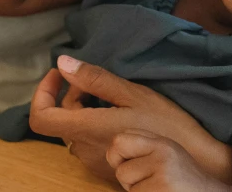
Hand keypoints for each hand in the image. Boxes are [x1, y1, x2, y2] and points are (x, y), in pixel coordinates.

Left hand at [29, 56, 230, 182]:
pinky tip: (118, 115)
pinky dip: (93, 124)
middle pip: (61, 119)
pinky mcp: (104, 167)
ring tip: (110, 96)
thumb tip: (63, 63)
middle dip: (71, 94)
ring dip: (83, 108)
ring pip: (74, 129)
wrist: (190, 161)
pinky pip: (87, 142)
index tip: (58, 74)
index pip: (41, 117)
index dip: (42, 92)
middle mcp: (84, 149)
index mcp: (87, 129)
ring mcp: (93, 162)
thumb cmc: (165, 123)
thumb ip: (95, 79)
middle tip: (96, 80)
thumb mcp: (132, 94)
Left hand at [107, 130, 228, 191]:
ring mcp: (162, 174)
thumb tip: (114, 148)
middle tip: (146, 182)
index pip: (120, 140)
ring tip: (157, 189)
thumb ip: (145, 147)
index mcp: (161, 143)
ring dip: (136, 191)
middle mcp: (162, 154)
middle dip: (126, 176)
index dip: (117, 155)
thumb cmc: (184, 180)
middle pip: (118, 164)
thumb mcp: (168, 154)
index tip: (128, 164)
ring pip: (126, 183)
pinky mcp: (159, 191)